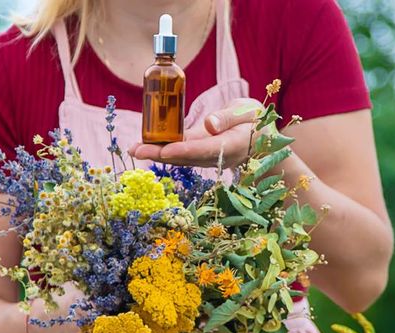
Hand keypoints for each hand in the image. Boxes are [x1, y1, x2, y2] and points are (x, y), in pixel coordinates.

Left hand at [129, 98, 262, 167]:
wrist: (261, 139)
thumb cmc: (256, 121)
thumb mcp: (249, 112)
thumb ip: (229, 117)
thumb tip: (209, 124)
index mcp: (231, 145)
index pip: (204, 149)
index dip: (184, 150)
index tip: (165, 151)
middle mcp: (216, 155)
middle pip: (185, 156)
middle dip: (159, 154)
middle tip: (136, 151)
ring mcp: (206, 155)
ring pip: (179, 155)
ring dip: (155, 152)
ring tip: (133, 148)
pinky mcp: (199, 150)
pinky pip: (180, 150)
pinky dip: (162, 147)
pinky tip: (144, 144)